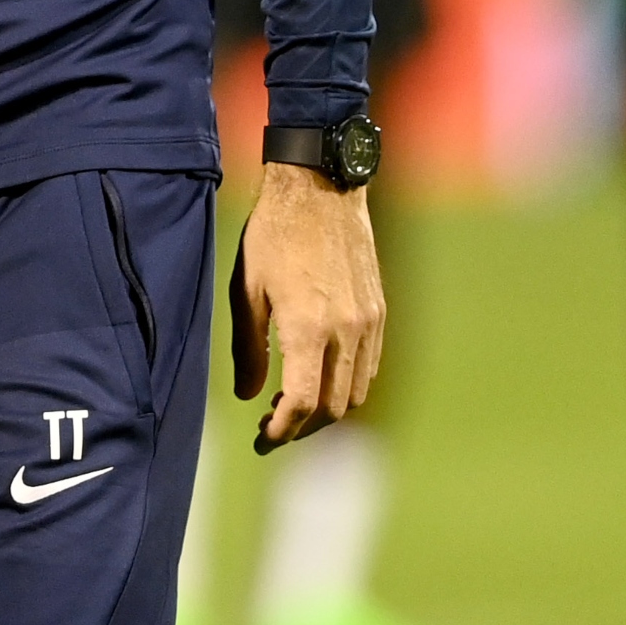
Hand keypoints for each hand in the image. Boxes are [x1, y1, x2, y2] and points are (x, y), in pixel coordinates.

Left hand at [231, 162, 382, 451]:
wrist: (320, 187)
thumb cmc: (272, 234)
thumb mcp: (246, 290)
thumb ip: (248, 349)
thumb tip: (248, 397)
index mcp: (308, 327)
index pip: (302, 402)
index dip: (281, 429)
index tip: (262, 437)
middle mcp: (346, 331)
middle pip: (332, 407)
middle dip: (302, 427)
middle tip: (272, 426)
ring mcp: (368, 322)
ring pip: (356, 392)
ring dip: (327, 409)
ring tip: (293, 404)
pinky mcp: (379, 310)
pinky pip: (369, 366)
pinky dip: (346, 384)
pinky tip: (319, 376)